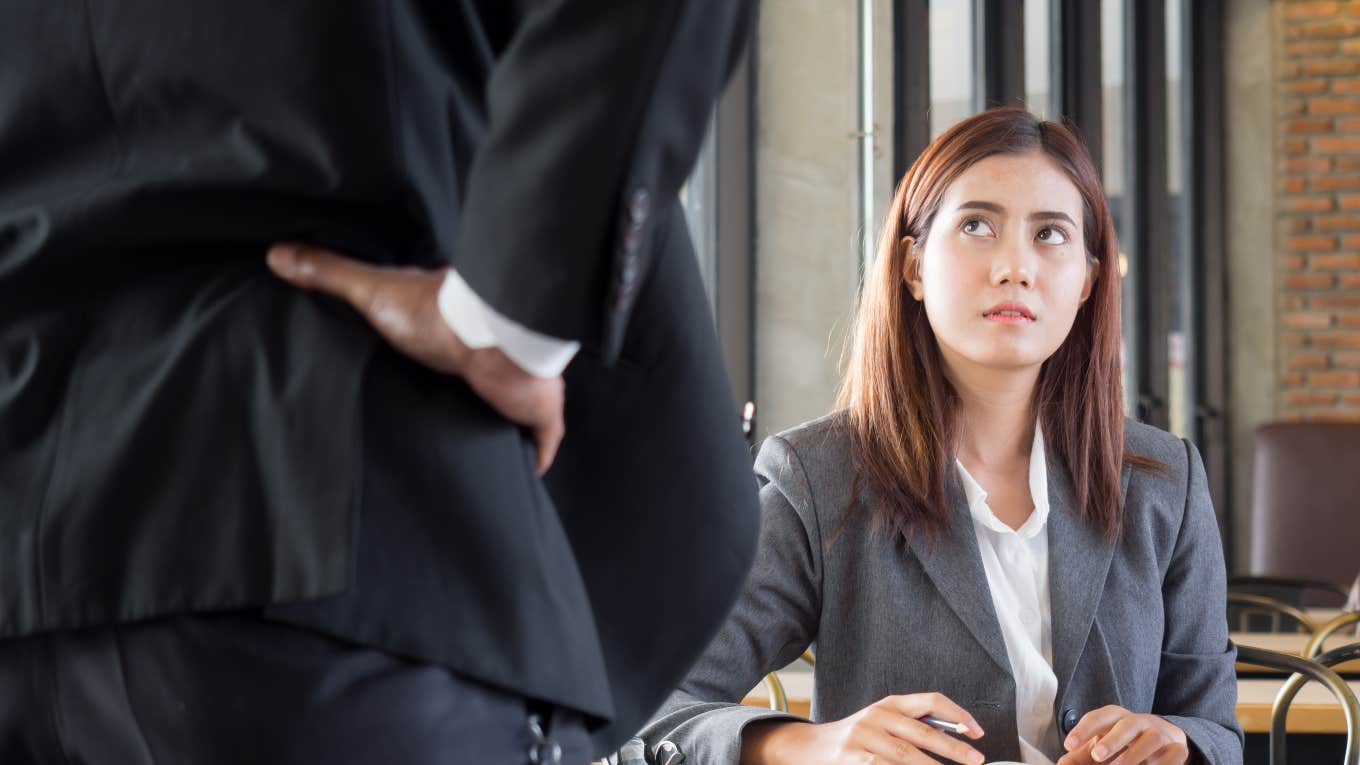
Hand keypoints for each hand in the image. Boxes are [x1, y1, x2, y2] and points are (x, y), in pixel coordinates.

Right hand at [266, 243, 564, 474]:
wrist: (493, 338)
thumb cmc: (437, 313)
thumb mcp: (373, 291)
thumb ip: (330, 274)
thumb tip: (276, 253)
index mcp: (456, 327)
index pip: (446, 343)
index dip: (435, 358)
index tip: (416, 376)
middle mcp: (491, 355)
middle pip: (479, 380)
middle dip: (465, 397)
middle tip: (441, 424)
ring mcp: (519, 385)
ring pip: (510, 409)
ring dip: (497, 424)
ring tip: (474, 452)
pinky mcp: (538, 412)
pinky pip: (542, 440)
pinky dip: (535, 455)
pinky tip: (524, 471)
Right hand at [740, 693, 985, 764]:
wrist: (811, 748)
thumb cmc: (856, 738)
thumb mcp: (884, 723)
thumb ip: (913, 726)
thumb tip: (953, 737)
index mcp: (890, 704)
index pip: (931, 701)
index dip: (958, 715)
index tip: (977, 733)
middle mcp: (877, 716)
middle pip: (922, 732)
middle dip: (953, 749)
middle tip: (975, 760)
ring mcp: (863, 737)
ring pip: (906, 756)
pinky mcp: (852, 758)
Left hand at [1057, 706, 1189, 764]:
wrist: (1167, 745)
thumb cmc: (1127, 746)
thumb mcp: (1103, 749)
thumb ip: (1081, 757)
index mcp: (1118, 718)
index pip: (1100, 717)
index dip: (1084, 729)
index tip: (1068, 744)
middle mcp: (1140, 721)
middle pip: (1127, 724)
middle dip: (1112, 740)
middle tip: (1097, 756)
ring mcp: (1161, 733)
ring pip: (1152, 738)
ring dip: (1134, 754)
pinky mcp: (1178, 749)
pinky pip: (1173, 753)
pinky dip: (1162, 763)